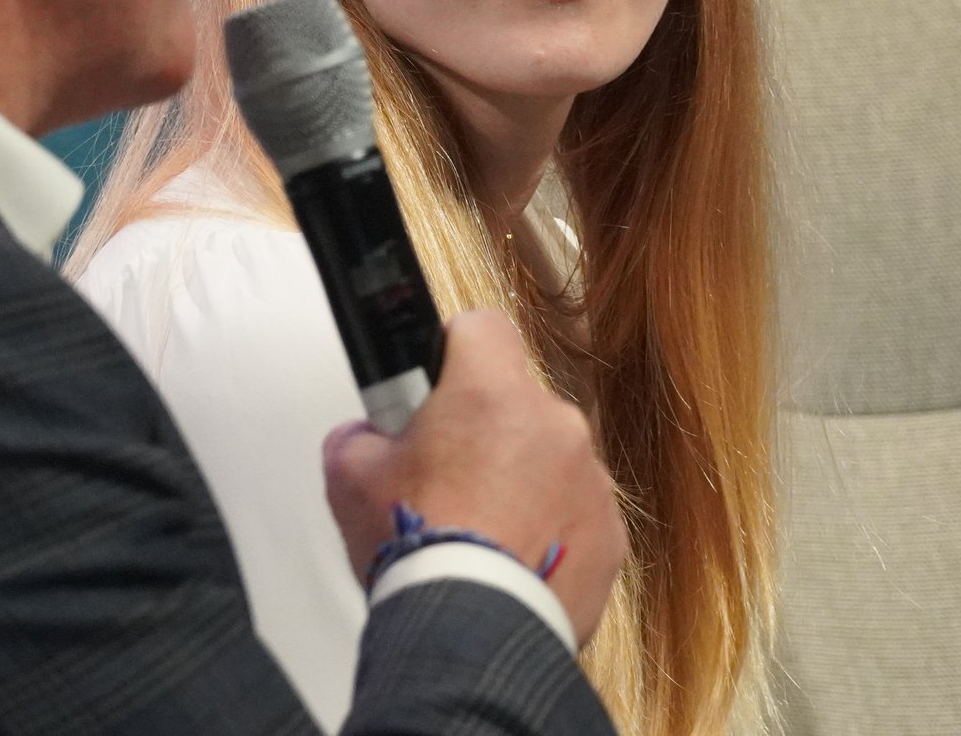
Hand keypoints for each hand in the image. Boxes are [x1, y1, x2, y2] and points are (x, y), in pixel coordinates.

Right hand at [321, 310, 626, 644]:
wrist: (470, 631)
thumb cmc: (419, 550)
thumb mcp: (349, 477)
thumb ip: (360, 437)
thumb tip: (365, 438)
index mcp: (492, 393)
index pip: (482, 328)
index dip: (454, 349)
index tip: (437, 379)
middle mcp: (554, 426)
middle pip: (518, 404)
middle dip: (485, 432)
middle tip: (447, 478)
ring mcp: (591, 481)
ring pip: (552, 461)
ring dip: (522, 484)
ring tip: (480, 532)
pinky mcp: (610, 536)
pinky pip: (578, 516)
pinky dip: (550, 532)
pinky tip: (512, 561)